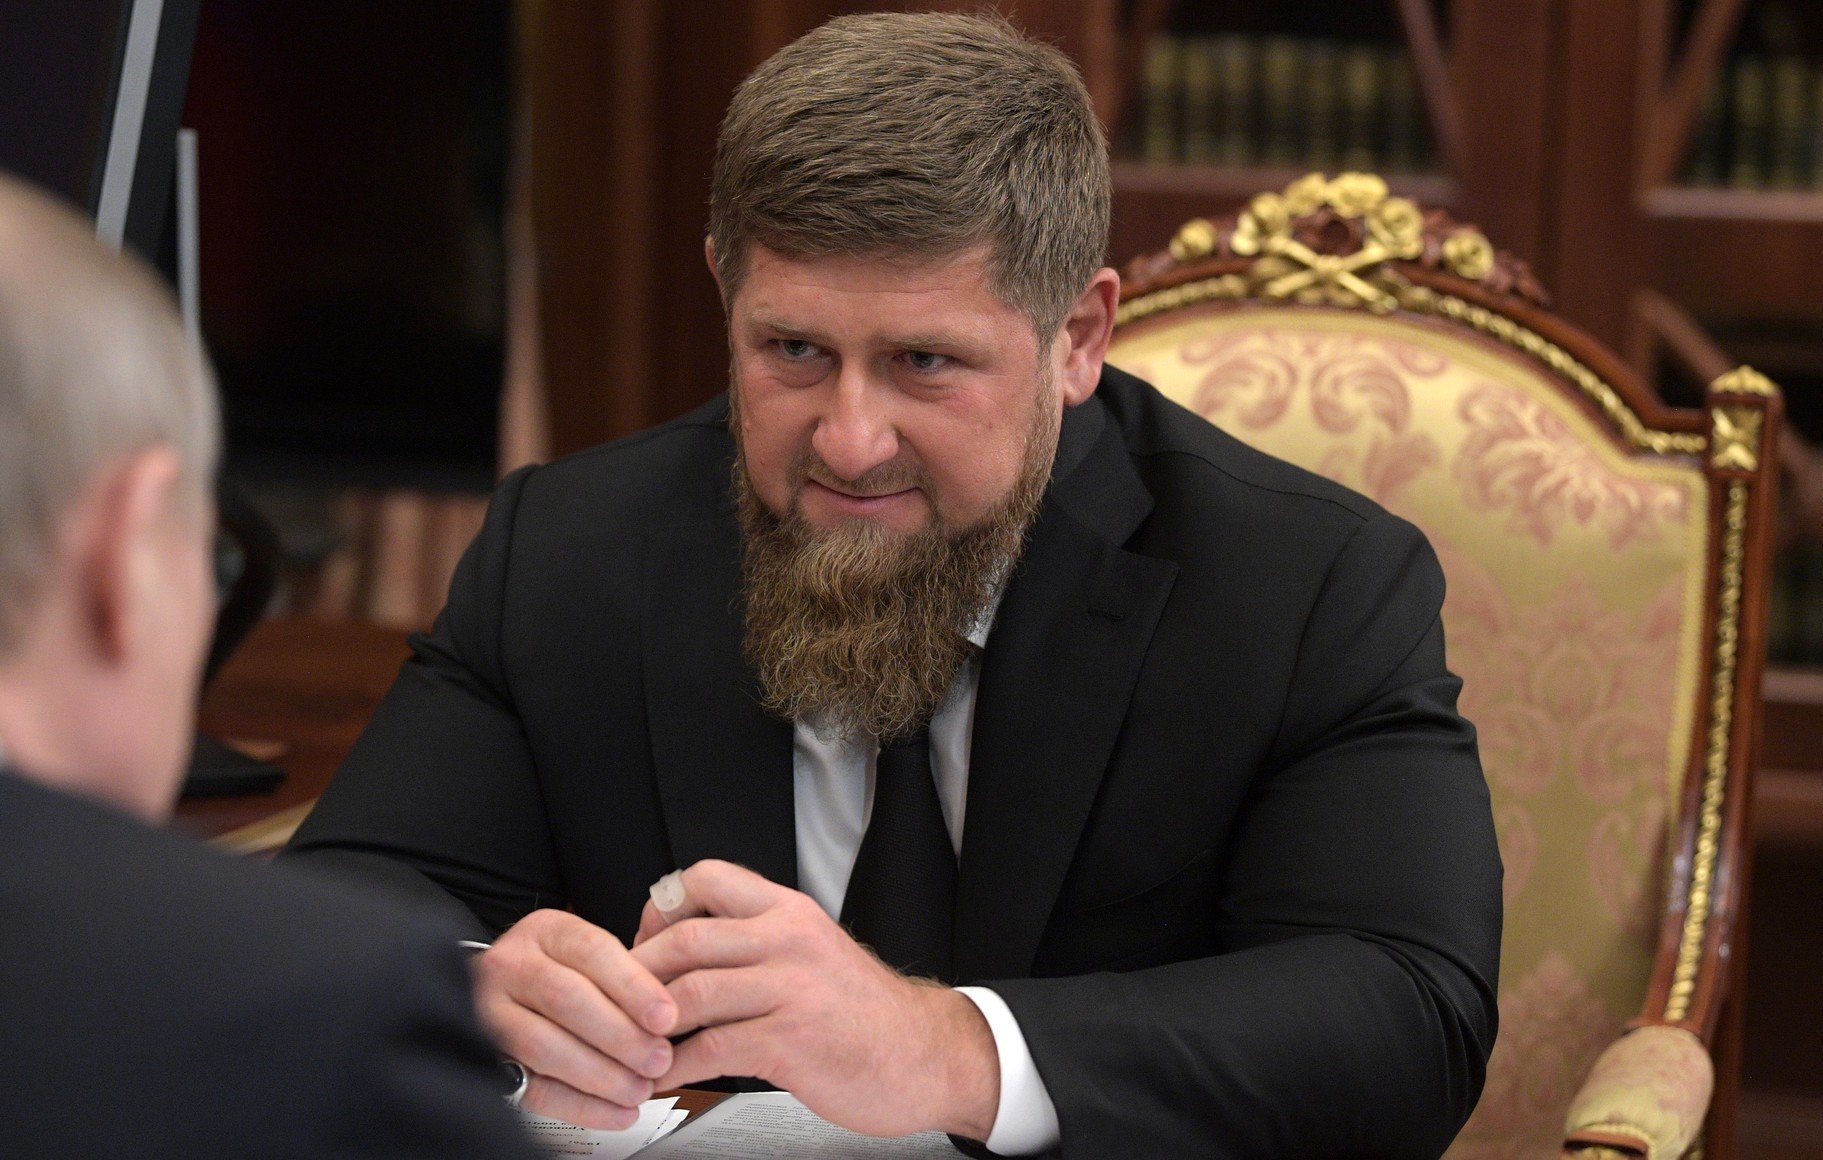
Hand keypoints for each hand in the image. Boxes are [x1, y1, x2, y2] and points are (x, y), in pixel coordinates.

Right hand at [472, 909, 678, 1128]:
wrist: (494, 990)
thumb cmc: (557, 972)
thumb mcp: (586, 955)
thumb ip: (624, 976)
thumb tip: (667, 1018)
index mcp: (546, 931)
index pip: (592, 952)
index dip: (633, 987)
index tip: (666, 1017)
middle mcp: (512, 965)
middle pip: (567, 999)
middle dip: (621, 1036)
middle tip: (659, 1060)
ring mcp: (489, 1012)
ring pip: (545, 1046)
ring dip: (601, 1075)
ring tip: (639, 1089)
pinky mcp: (487, 1058)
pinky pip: (534, 1088)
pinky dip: (581, 1106)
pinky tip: (616, 1113)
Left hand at [630, 860, 999, 1138]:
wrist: (924, 1055)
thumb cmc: (864, 1012)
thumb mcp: (813, 950)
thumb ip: (759, 940)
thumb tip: (689, 945)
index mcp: (788, 911)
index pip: (705, 879)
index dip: (661, 910)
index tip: (645, 941)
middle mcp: (788, 939)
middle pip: (686, 936)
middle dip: (639, 971)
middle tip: (620, 999)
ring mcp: (789, 988)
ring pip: (691, 991)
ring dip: (649, 1023)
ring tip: (633, 1043)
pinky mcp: (789, 1039)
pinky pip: (710, 1048)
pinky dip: (675, 1067)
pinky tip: (664, 1077)